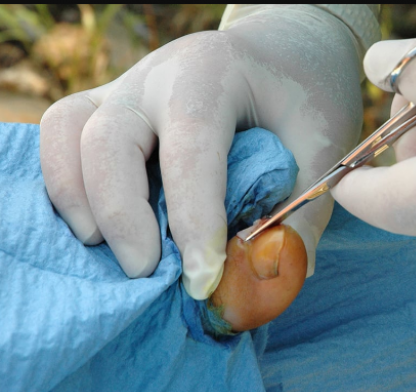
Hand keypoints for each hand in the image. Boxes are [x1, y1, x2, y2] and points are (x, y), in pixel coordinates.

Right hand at [40, 5, 363, 298]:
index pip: (190, 150)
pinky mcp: (109, 106)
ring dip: (78, 201)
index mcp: (212, 75)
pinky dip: (66, 186)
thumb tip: (277, 276)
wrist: (280, 52)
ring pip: (66, 134)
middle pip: (108, 140)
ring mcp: (125, 88)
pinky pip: (60, 137)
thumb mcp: (322, 145)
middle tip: (149, 272)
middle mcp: (155, 76)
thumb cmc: (304, 94)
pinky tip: (98, 225)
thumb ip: (304, 210)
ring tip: (111, 250)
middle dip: (122, 216)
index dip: (192, 219)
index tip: (204, 281)